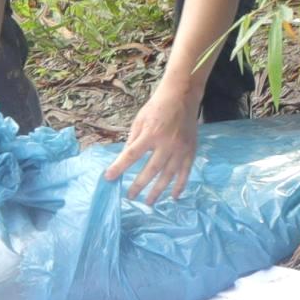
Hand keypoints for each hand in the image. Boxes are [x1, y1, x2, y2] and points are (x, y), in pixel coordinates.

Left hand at [106, 82, 202, 203]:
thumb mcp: (139, 120)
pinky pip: (185, 172)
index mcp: (151, 133)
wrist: (182, 96)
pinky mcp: (190, 151)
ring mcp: (180, 148)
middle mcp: (167, 143)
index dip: (119, 167)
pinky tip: (173, 196)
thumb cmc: (157, 107)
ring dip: (158, 190)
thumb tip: (125, 160)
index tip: (109, 178)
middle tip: (130, 197)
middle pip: (151, 170)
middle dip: (139, 185)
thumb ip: (133, 141)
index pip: (132, 155)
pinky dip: (180, 185)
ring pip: (168, 175)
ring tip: (148, 202)